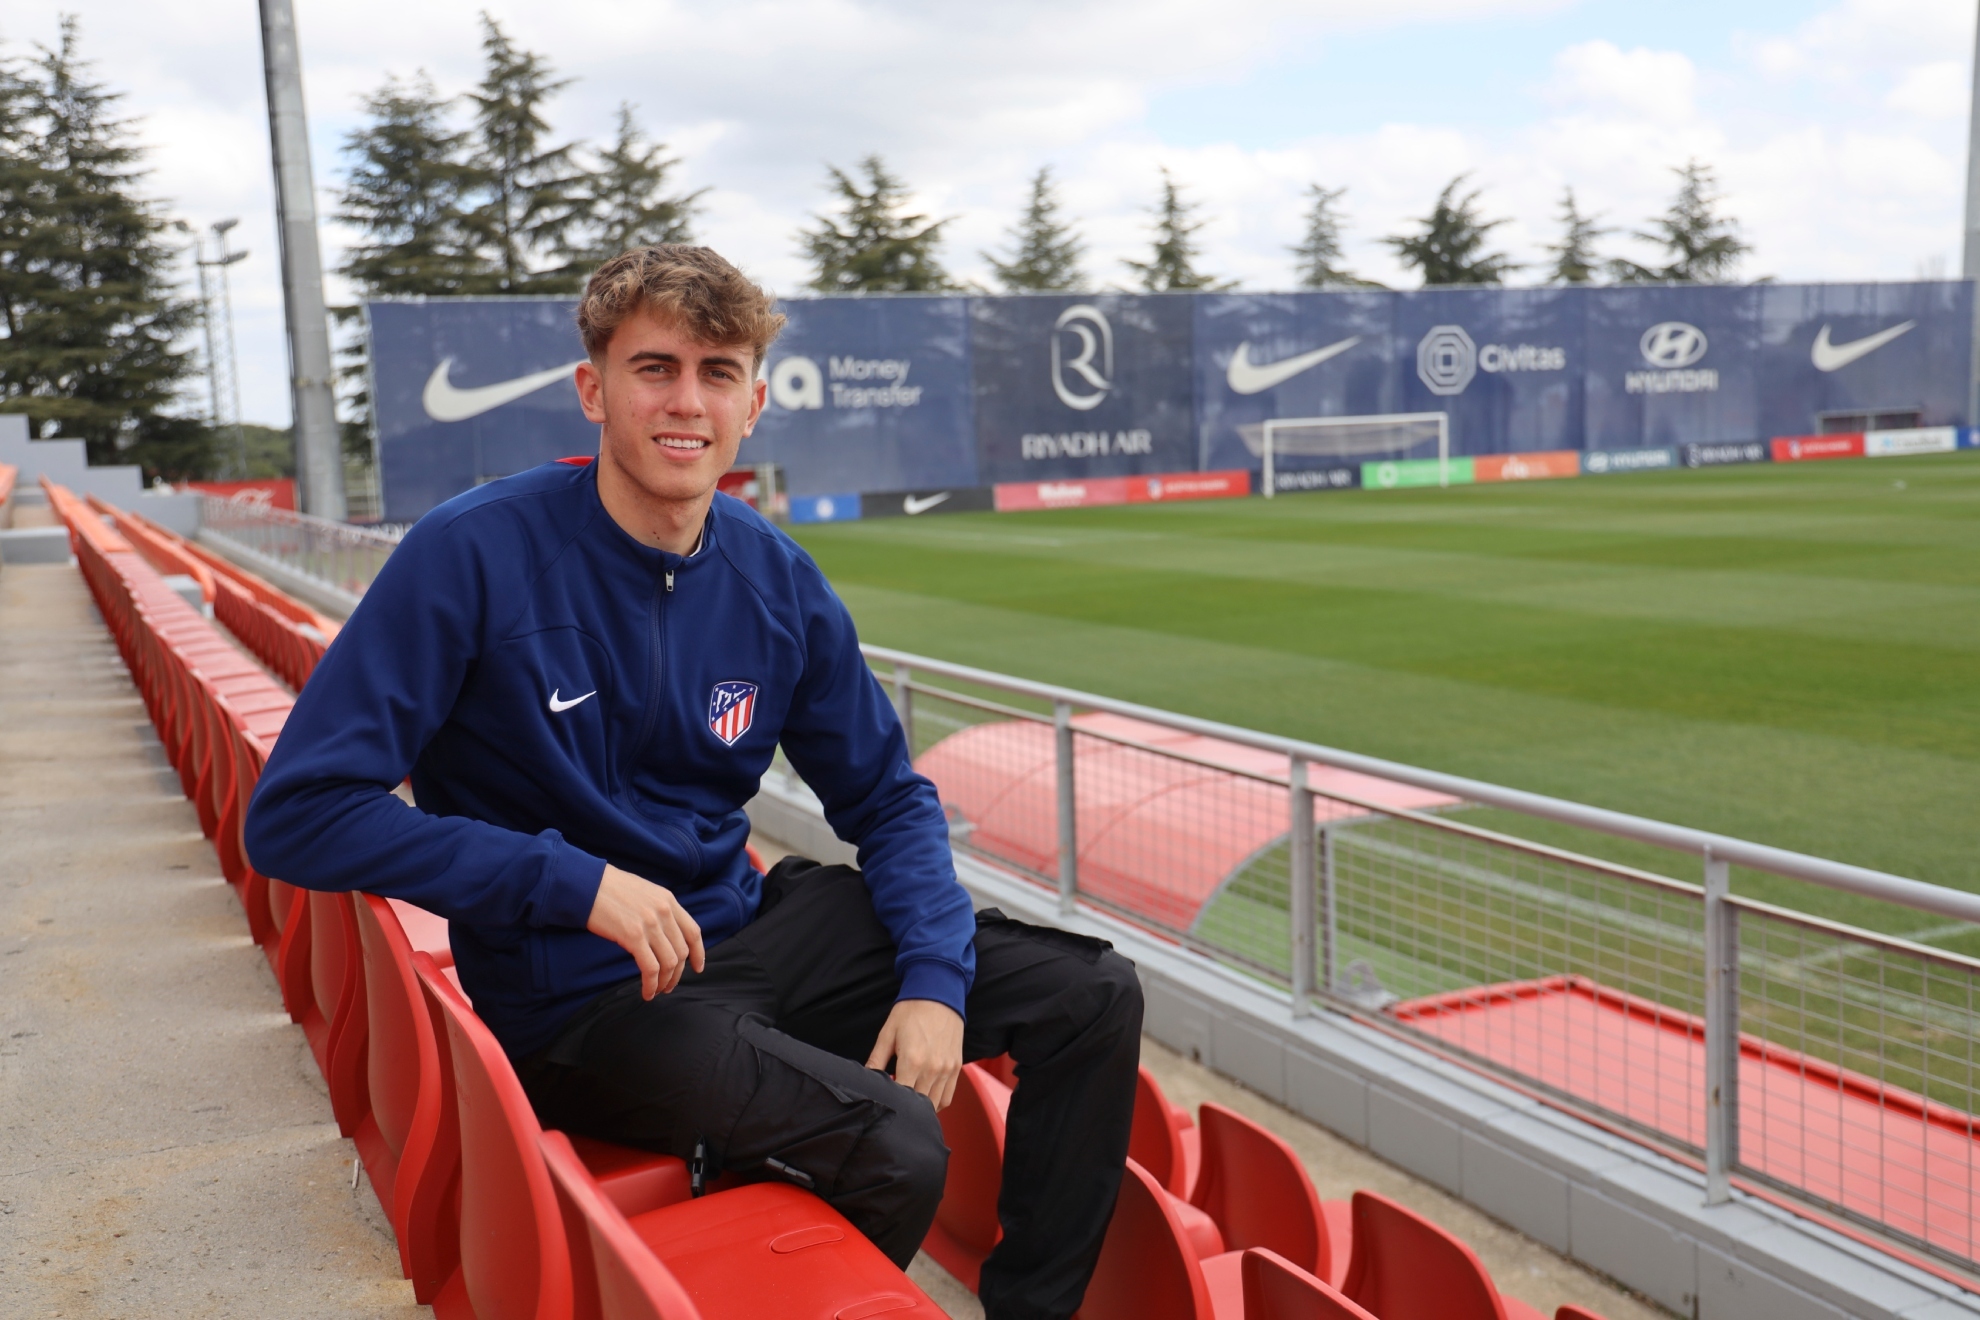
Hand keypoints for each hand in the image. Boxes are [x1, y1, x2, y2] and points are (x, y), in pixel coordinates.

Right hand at [586, 864, 704, 999]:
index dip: (699, 953)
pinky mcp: (633, 936)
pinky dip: (651, 984)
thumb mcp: (643, 892)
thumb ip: (657, 910)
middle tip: (668, 986)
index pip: (693, 931)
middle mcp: (664, 911)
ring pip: (669, 962)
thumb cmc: (608, 889)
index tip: (698, 967)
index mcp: (668, 900)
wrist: (586, 883)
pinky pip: (650, 968)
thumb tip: (664, 933)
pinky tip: (647, 992)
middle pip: (681, 951)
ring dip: (664, 982)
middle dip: (677, 973)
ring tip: (656, 991)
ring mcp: (650, 924)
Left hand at [865, 999, 963, 1111]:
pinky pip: (948, 1097)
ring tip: (910, 1103)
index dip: (891, 1102)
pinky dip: (937, 1102)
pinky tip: (926, 1097)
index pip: (900, 1097)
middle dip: (905, 1107)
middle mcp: (932, 1069)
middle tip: (895, 1103)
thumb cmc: (911, 1012)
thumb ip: (876, 1060)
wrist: (938, 994)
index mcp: (912, 1061)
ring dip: (921, 1108)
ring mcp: (946, 1069)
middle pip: (918, 1105)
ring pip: (934, 1105)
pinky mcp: (956, 1067)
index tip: (884, 1101)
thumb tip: (866, 1079)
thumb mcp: (888, 1034)